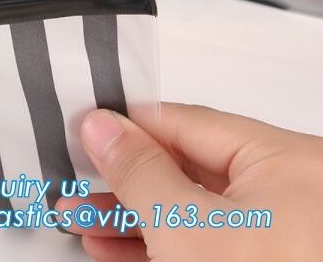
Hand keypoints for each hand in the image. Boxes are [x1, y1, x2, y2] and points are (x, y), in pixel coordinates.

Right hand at [58, 103, 322, 260]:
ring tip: (83, 222)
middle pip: (187, 168)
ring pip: (192, 211)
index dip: (130, 126)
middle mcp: (293, 192)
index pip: (188, 122)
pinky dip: (161, 245)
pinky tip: (116, 249)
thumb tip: (101, 127)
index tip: (86, 131)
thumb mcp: (185, 229)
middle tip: (78, 182)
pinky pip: (205, 243)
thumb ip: (138, 170)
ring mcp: (283, 236)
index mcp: (288, 161)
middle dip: (124, 182)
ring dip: (133, 217)